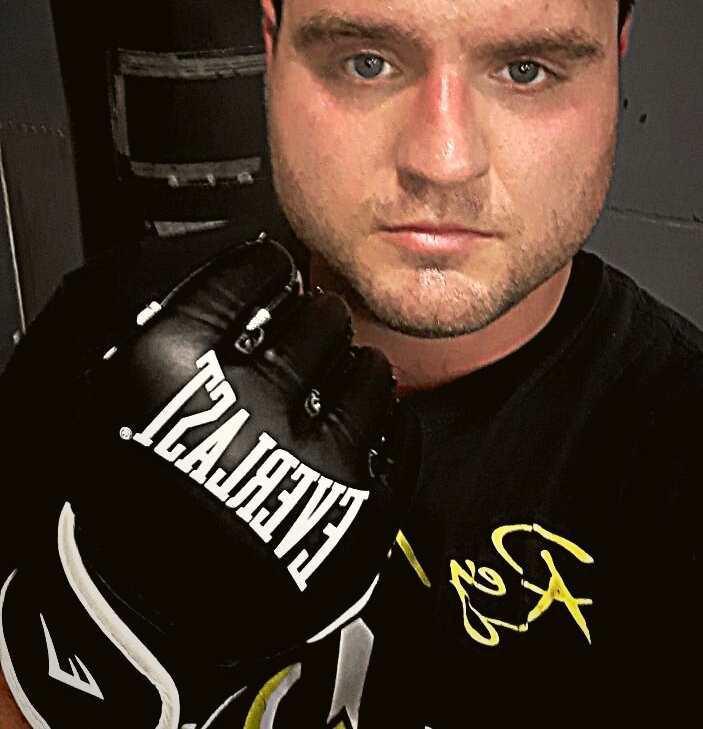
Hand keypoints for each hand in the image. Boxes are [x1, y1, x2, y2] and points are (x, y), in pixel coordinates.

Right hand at [66, 235, 419, 663]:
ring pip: (371, 370)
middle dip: (317, 318)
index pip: (253, 273)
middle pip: (321, 318)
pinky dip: (385, 421)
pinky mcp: (358, 511)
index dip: (267, 270)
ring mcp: (310, 463)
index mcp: (175, 369)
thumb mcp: (122, 395)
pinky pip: (400, 435)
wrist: (153, 610)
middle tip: (309, 332)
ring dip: (356, 369)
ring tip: (332, 386)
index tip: (273, 276)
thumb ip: (179, 324)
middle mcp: (248, 407)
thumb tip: (253, 277)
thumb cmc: (139, 496)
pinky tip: (359, 425)